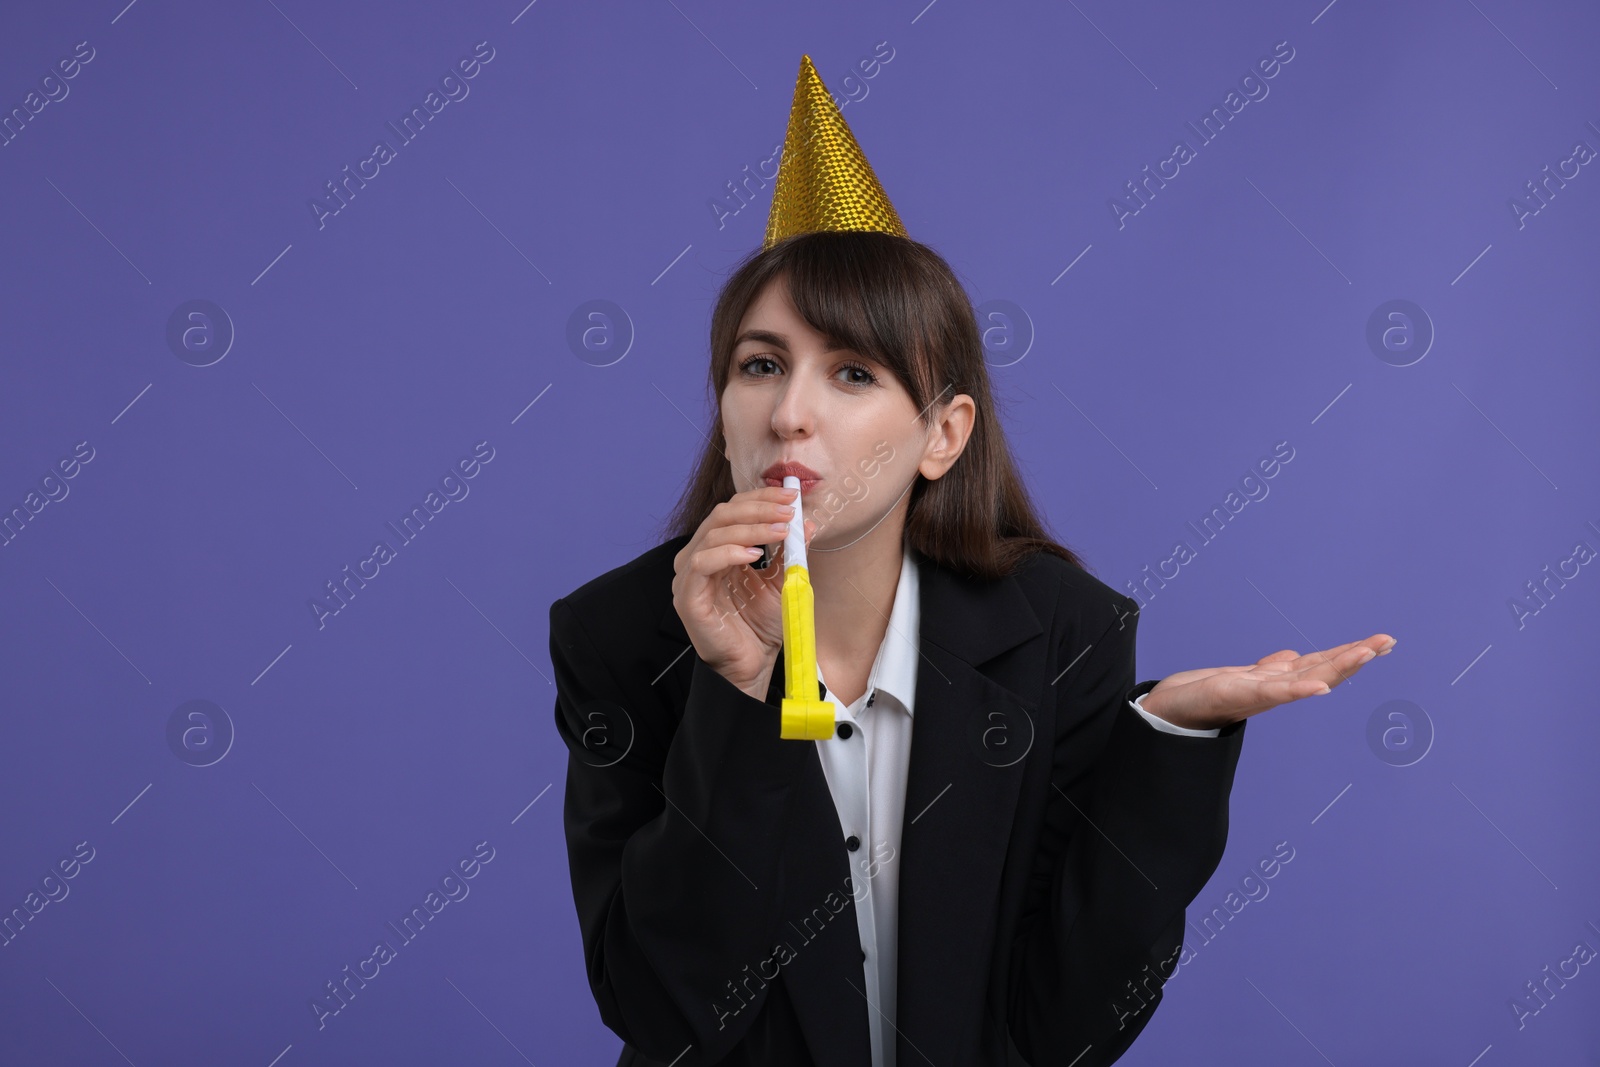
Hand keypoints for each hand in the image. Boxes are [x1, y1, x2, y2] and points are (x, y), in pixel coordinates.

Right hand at [671, 485, 815, 696]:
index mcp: (718, 550)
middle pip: (722, 515)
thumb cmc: (760, 626)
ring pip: (712, 534)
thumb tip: (807, 522)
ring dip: (750, 528)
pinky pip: (702, 564)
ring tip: (780, 531)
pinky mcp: (687, 597)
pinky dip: (728, 553)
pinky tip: (753, 555)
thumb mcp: (782, 581)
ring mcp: (689, 577)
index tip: (792, 496)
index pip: (734, 510)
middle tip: (788, 510)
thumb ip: (790, 552)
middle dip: (759, 508)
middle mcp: (699, 558)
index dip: (761, 498)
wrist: (752, 665)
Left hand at [1139, 633, 1397, 730]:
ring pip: (1307, 679)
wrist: (1172, 712)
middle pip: (1323, 670)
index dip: (1350, 653)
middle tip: (1387, 642)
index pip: (1320, 664)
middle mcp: (1275, 688)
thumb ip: (1271, 667)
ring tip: (1366, 653)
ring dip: (1338, 667)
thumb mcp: (1244, 675)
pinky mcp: (1239, 695)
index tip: (1382, 642)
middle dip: (1355, 657)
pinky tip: (1321, 686)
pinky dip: (1300, 690)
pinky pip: (1275, 693)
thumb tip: (1293, 656)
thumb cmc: (1206, 695)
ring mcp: (1260, 693)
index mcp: (1278, 680)